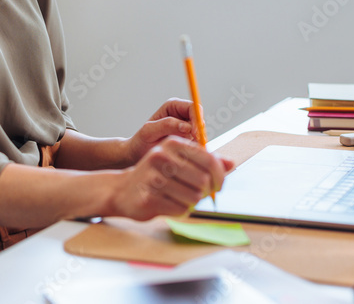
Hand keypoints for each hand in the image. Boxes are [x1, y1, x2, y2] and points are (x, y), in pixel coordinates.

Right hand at [107, 136, 232, 219]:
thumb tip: (231, 163)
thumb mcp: (178, 161)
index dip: (220, 176)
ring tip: (181, 198)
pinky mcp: (149, 198)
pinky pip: (180, 209)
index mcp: (172, 144)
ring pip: (194, 197)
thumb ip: (205, 161)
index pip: (209, 160)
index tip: (218, 185)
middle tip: (200, 195)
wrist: (122, 190)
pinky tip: (170, 204)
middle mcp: (162, 157)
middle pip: (204, 181)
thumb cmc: (155, 175)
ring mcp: (153, 178)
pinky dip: (180, 210)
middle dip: (206, 192)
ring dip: (192, 202)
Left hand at [124, 98, 202, 164]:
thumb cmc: (141, 141)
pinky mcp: (189, 139)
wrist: (139, 154)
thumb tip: (187, 126)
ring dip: (195, 142)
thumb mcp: (149, 132)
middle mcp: (182, 114)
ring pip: (201, 133)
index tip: (195, 134)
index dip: (198, 119)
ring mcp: (187, 127)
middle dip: (198, 133)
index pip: (194, 107)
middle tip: (190, 146)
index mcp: (173, 106)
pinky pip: (198, 144)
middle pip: (200, 120)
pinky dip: (193, 149)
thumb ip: (167, 125)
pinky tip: (182, 155)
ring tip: (180, 151)